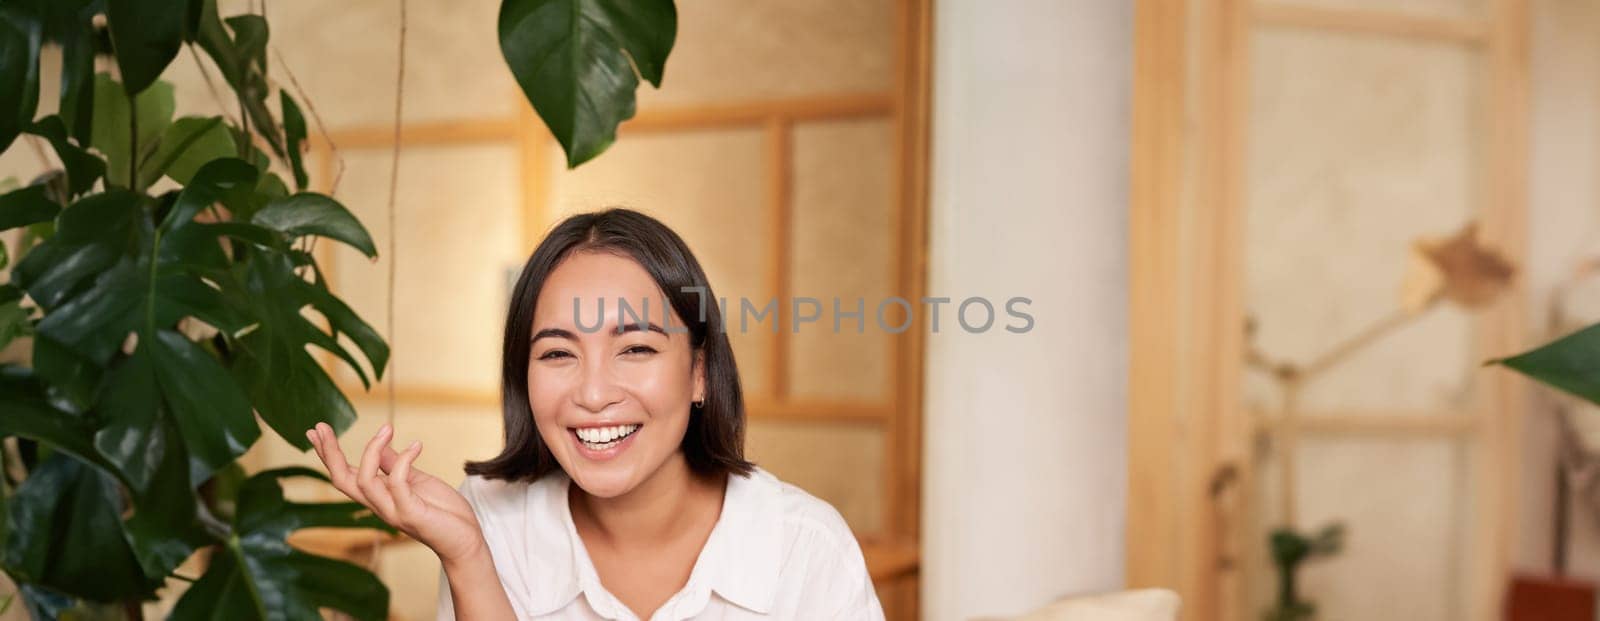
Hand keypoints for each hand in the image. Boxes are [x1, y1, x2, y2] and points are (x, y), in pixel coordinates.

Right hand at [305, 422, 485, 564]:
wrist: (465, 540)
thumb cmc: (442, 511)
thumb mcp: (416, 481)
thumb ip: (395, 466)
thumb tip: (379, 447)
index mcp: (378, 496)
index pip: (343, 475)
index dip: (328, 454)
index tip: (316, 430)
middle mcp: (379, 505)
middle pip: (341, 481)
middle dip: (329, 453)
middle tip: (321, 427)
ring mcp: (393, 511)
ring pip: (363, 482)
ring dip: (370, 451)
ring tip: (387, 428)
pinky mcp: (411, 513)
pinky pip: (397, 484)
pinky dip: (404, 461)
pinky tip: (417, 446)